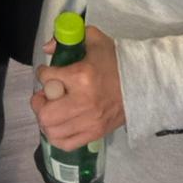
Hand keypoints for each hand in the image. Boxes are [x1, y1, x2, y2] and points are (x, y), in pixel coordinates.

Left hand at [30, 25, 126, 150]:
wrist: (143, 82)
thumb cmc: (116, 60)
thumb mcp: (93, 39)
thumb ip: (67, 38)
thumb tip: (47, 48)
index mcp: (81, 76)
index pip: (47, 78)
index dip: (42, 73)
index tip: (47, 72)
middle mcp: (83, 102)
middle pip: (45, 113)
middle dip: (39, 102)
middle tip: (45, 95)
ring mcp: (90, 121)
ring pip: (52, 130)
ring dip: (46, 120)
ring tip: (52, 110)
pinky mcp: (95, 133)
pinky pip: (66, 143)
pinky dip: (56, 136)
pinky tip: (59, 125)